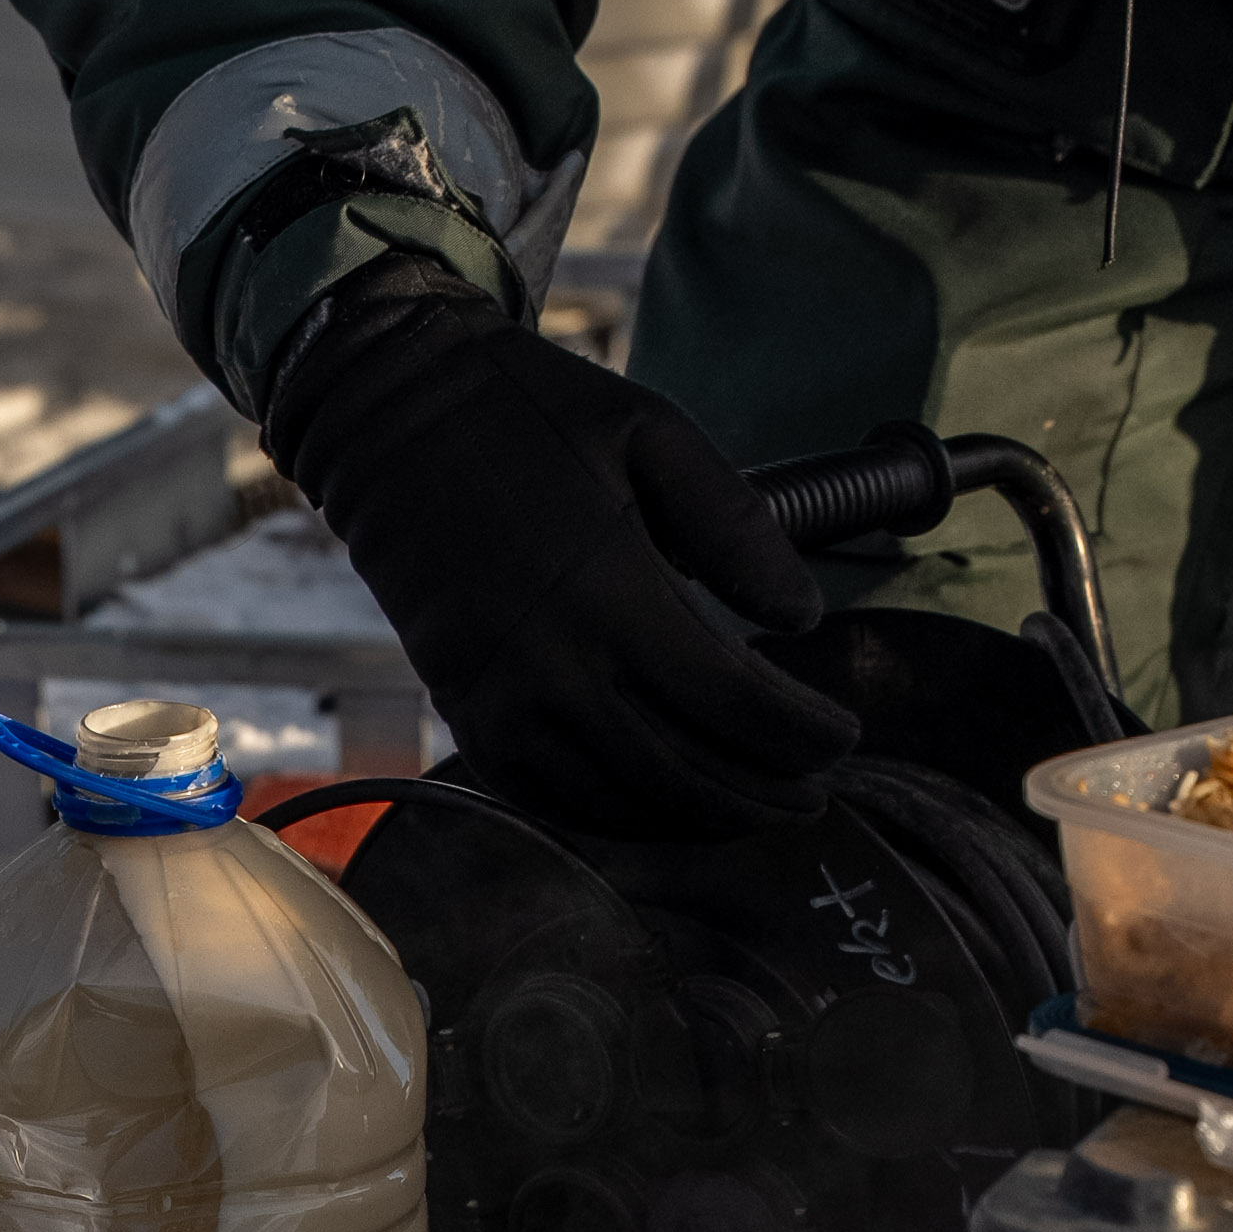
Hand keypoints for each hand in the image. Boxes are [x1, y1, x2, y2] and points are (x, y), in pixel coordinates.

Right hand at [265, 259, 857, 841]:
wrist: (389, 417)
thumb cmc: (528, 412)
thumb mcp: (653, 432)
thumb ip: (736, 525)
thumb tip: (804, 614)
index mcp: (614, 594)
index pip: (738, 707)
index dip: (804, 736)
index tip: (843, 733)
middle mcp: (556, 667)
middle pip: (686, 776)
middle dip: (764, 794)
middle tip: (814, 792)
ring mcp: (502, 700)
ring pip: (620, 803)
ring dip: (697, 819)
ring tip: (750, 807)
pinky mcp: (464, 709)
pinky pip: (547, 798)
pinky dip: (613, 818)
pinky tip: (658, 806)